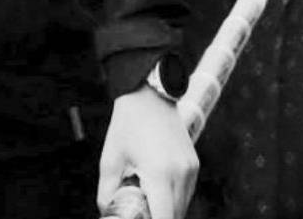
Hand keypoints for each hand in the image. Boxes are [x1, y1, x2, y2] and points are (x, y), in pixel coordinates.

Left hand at [97, 87, 196, 218]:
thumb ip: (107, 193)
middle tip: (140, 210)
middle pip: (175, 216)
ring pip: (183, 206)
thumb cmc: (127, 125)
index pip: (165, 218)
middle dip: (159, 218)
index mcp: (160, 174)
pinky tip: (157, 191)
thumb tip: (107, 212)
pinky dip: (174, 199)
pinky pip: (187, 192)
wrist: (149, 96)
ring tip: (146, 200)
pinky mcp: (194, 164)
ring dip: (167, 211)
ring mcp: (191, 169)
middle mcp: (181, 173)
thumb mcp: (110, 160)